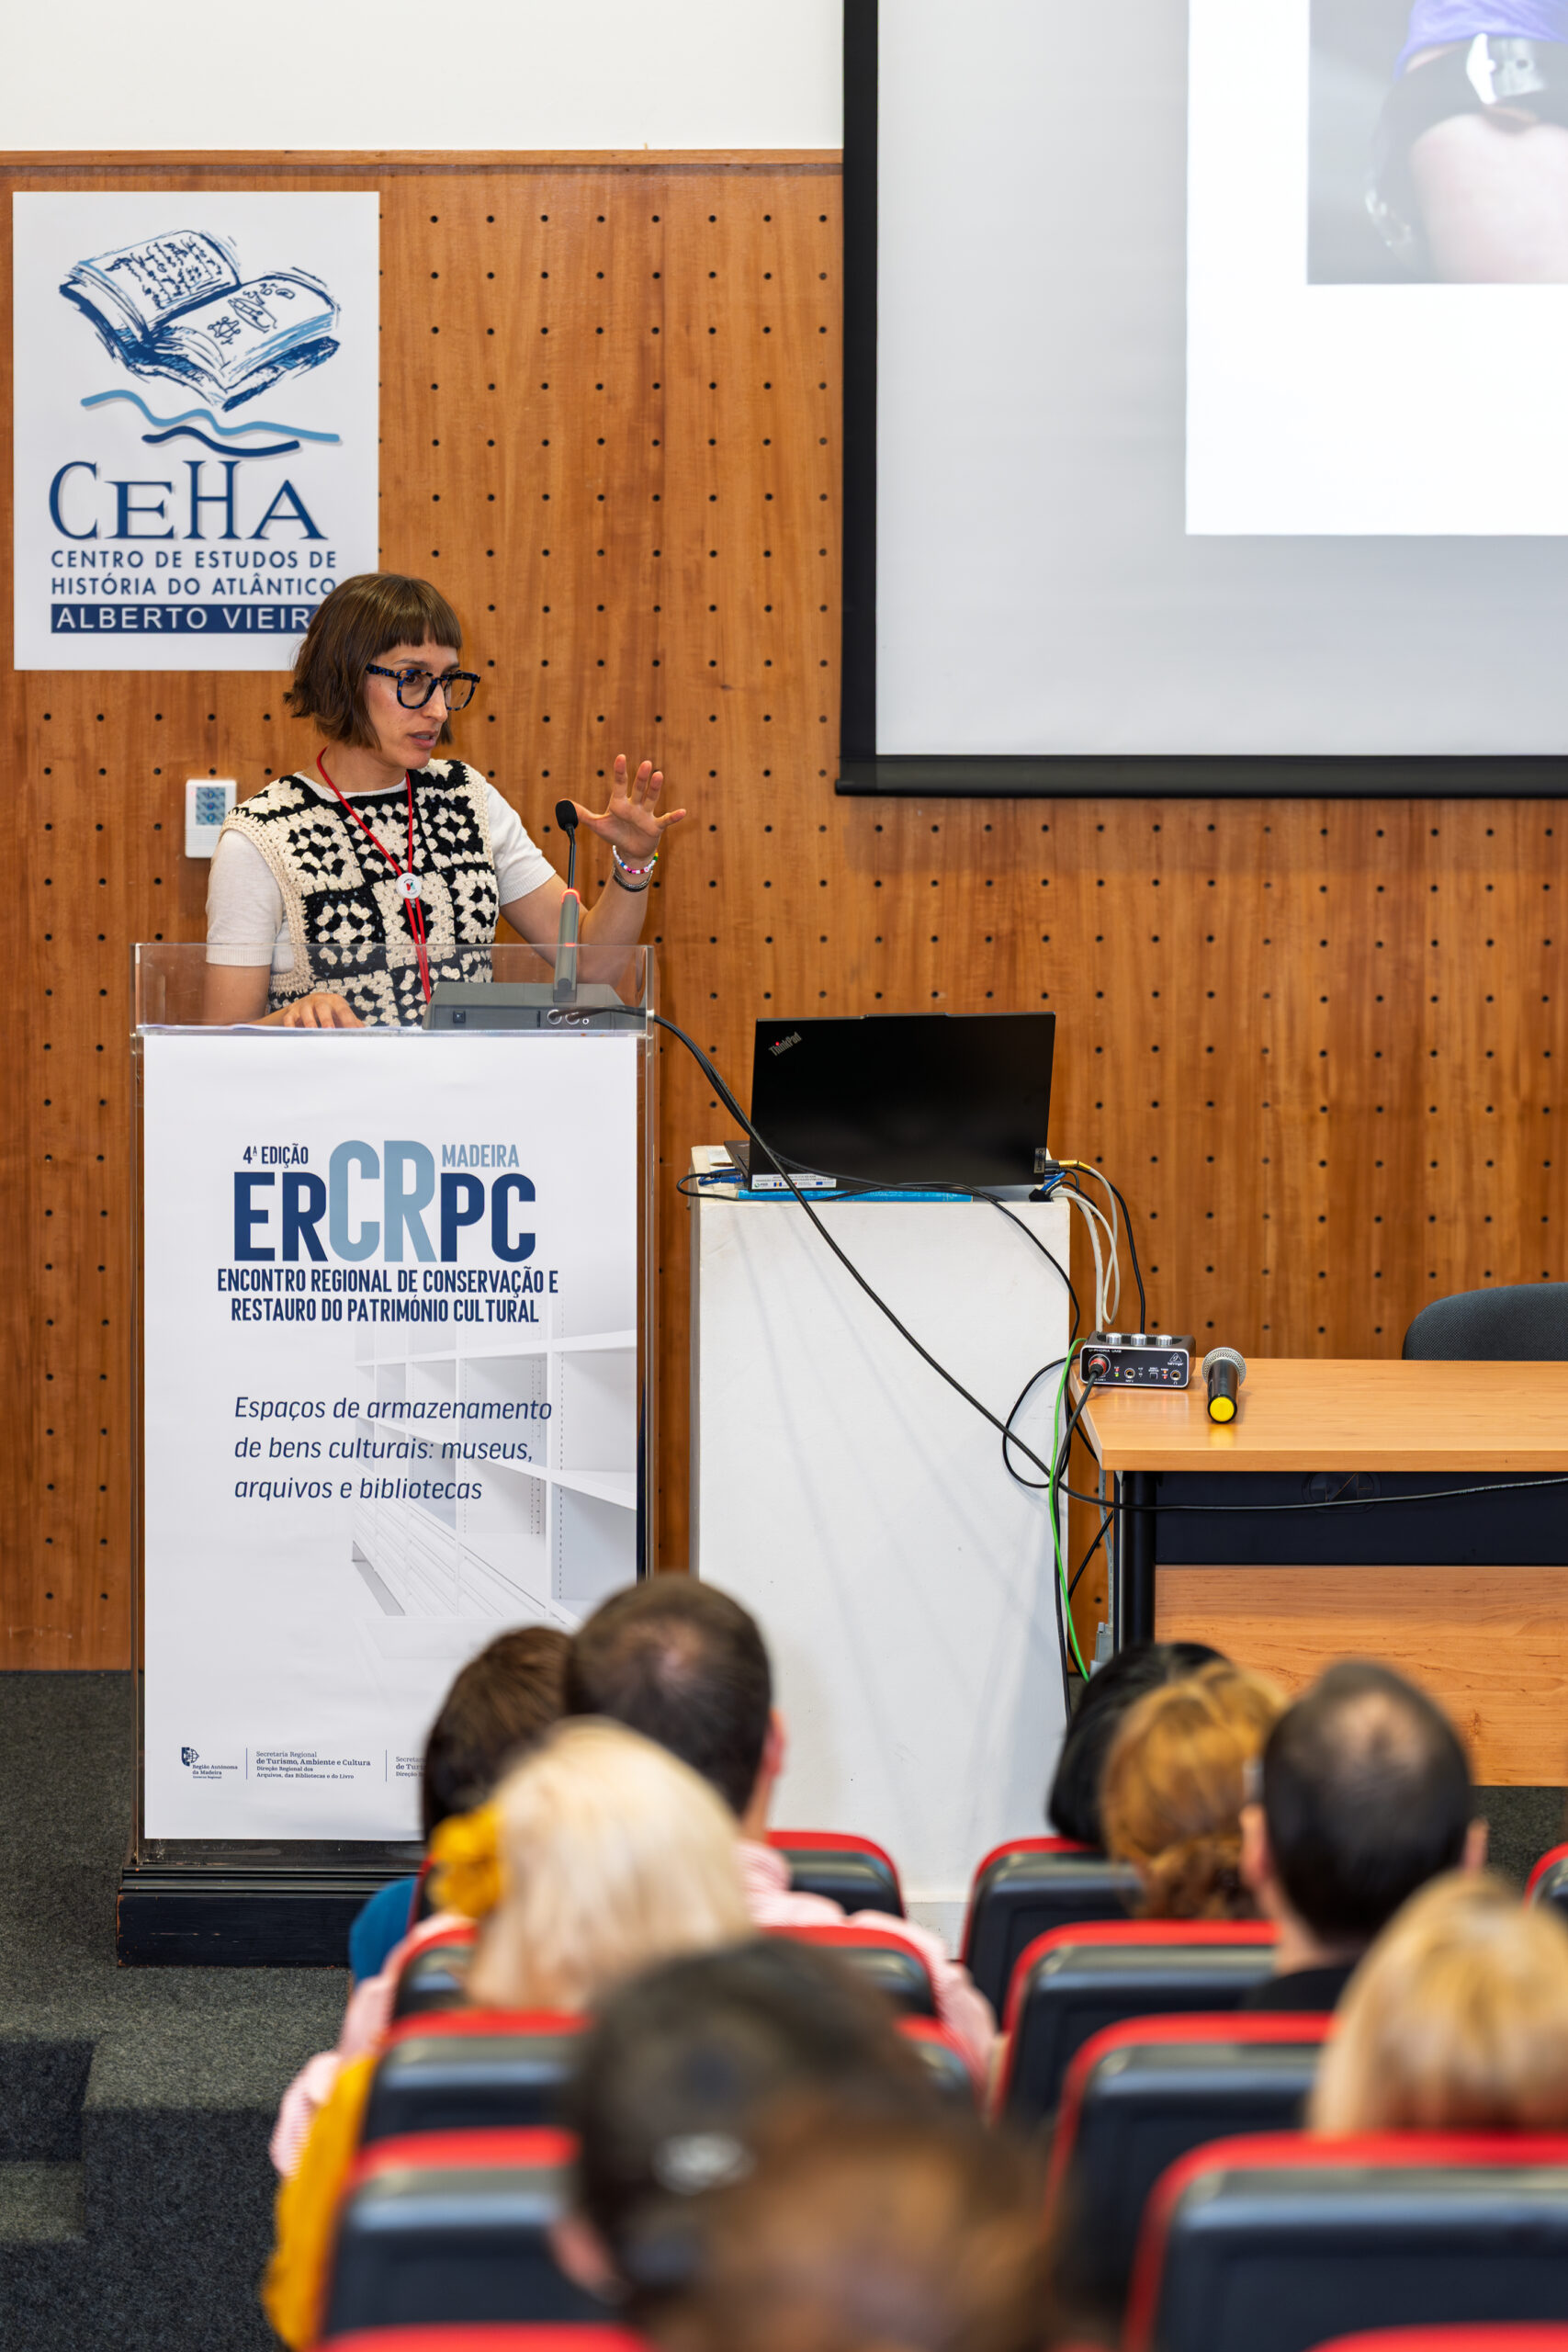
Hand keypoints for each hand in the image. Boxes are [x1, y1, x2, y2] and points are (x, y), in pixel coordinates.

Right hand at [276, 991, 363, 1028]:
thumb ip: (354, 1023)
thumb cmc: (329, 1013)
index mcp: (335, 1001)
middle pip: (323, 1007)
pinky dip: (291, 1027)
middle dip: (326, 1019)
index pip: (343, 1011)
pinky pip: (289, 1019)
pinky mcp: (291, 1012)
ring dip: (309, 1022)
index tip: (353, 1032)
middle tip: (330, 1030)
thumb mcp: (341, 1015)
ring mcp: (304, 1005)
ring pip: (305, 1012)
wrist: (306, 1006)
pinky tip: (295, 1035)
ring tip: (313, 1033)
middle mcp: (319, 1000)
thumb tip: (367, 1035)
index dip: (348, 1021)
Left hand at [572, 753, 686, 865]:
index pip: (619, 784)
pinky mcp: (655, 827)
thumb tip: (564, 804)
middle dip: (641, 777)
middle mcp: (634, 805)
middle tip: (645, 763)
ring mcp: (646, 815)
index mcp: (620, 803)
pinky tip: (683, 812)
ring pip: (651, 799)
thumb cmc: (615, 834)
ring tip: (659, 775)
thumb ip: (583, 814)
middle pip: (638, 788)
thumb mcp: (598, 825)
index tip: (620, 757)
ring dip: (655, 788)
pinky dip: (674, 817)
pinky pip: (665, 820)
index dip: (620, 771)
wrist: (630, 851)